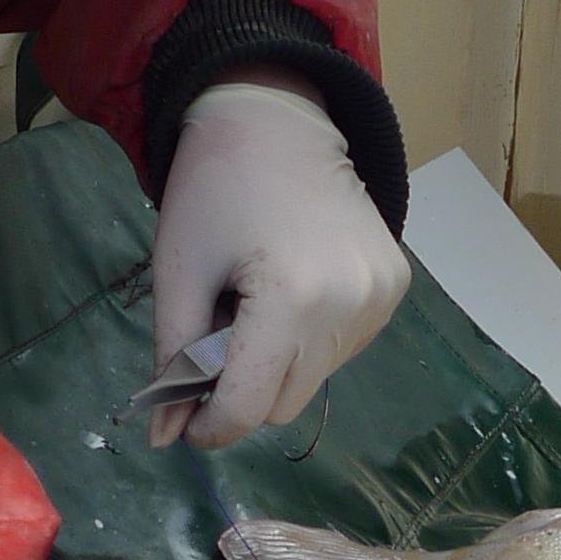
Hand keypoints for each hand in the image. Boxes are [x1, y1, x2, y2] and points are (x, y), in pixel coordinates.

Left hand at [149, 76, 408, 449]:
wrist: (279, 120)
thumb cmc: (215, 189)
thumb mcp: (178, 271)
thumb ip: (172, 359)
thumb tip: (165, 439)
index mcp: (292, 297)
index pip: (250, 407)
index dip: (209, 425)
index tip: (182, 417)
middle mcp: (350, 304)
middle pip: (284, 402)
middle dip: (241, 389)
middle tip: (213, 340)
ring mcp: (381, 296)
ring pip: (314, 380)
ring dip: (277, 364)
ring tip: (256, 303)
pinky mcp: (395, 286)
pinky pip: (342, 349)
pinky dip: (310, 339)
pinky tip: (294, 288)